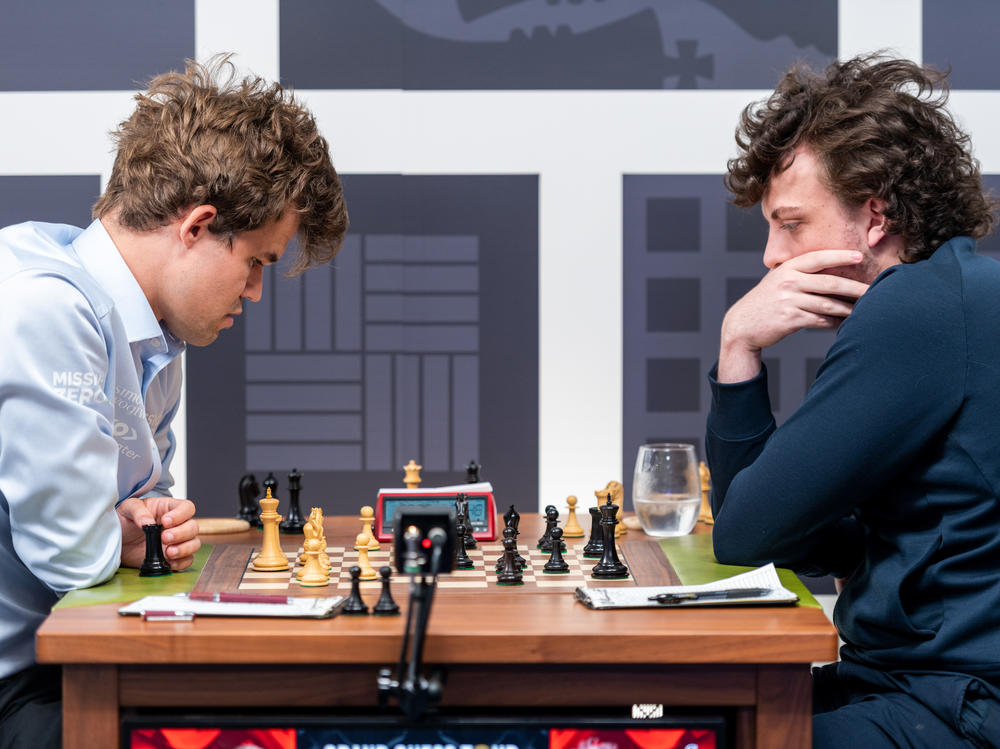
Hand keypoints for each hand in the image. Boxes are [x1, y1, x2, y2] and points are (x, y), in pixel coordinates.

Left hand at [117, 496, 200, 570]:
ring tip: (168, 552)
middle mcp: (177, 524)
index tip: (165, 522)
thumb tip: (147, 522)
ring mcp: (177, 541)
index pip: (187, 508)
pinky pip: (187, 560)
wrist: (117, 540)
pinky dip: (181, 563)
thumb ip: (138, 512)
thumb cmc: (123, 520)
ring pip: (194, 543)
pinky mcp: (172, 557)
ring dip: (184, 549)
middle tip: (164, 538)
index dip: (180, 515)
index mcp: (168, 508)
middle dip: (181, 534)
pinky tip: (169, 562)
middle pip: (193, 526)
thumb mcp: (127, 508)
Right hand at [718, 250, 870, 381]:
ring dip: (848, 309)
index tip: (859, 256)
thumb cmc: (765, 302)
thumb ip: (799, 273)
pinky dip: (833, 323)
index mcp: (787, 268)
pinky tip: (842, 324)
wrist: (742, 326)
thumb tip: (832, 269)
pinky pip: (819, 320)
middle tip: (874, 290)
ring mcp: (788, 301)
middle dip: (855, 287)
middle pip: (829, 283)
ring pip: (827, 304)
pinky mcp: (789, 319)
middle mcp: (787, 282)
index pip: (818, 258)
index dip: (840, 256)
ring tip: (863, 311)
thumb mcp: (777, 281)